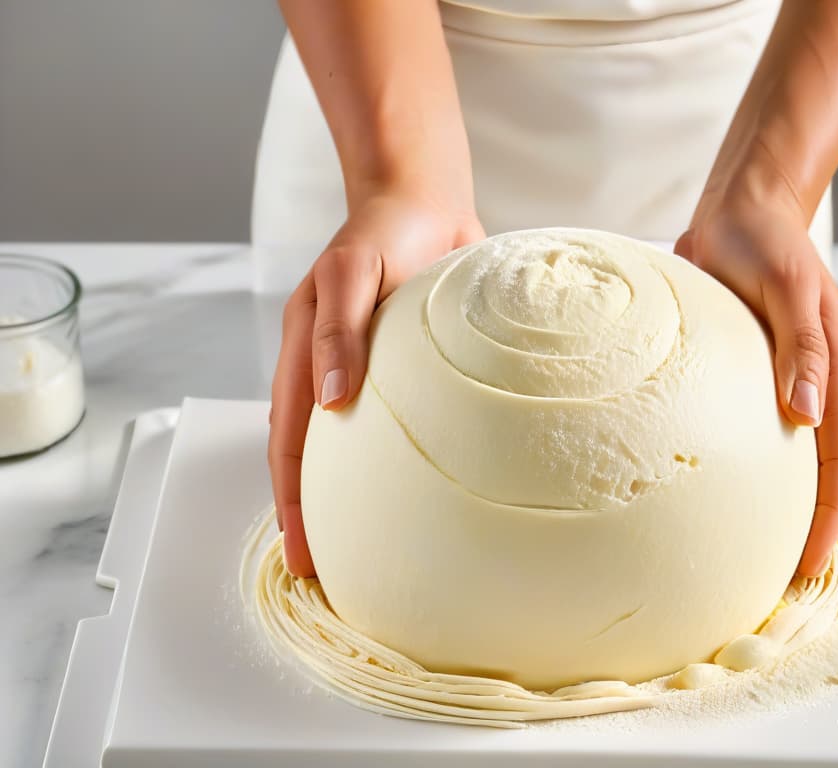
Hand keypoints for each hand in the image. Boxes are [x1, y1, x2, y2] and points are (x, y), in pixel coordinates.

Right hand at [269, 191, 484, 576]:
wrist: (422, 203)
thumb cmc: (385, 233)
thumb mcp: (352, 274)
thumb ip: (339, 331)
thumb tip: (330, 400)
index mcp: (304, 354)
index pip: (291, 444)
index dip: (293, 503)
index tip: (304, 555)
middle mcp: (328, 371)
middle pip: (310, 458)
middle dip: (313, 516)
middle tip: (329, 573)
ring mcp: (363, 373)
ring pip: (346, 448)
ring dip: (348, 496)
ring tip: (365, 546)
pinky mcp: (401, 370)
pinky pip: (388, 426)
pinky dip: (386, 463)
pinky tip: (408, 491)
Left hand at [676, 177, 837, 577]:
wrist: (741, 210)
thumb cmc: (761, 242)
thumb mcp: (783, 286)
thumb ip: (799, 344)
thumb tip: (805, 412)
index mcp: (834, 367)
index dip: (826, 515)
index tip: (803, 563)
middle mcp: (820, 383)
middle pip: (828, 470)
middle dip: (813, 525)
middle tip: (780, 578)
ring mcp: (792, 381)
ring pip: (800, 457)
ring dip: (790, 503)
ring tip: (761, 550)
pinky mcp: (760, 376)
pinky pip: (768, 434)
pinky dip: (764, 470)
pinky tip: (736, 492)